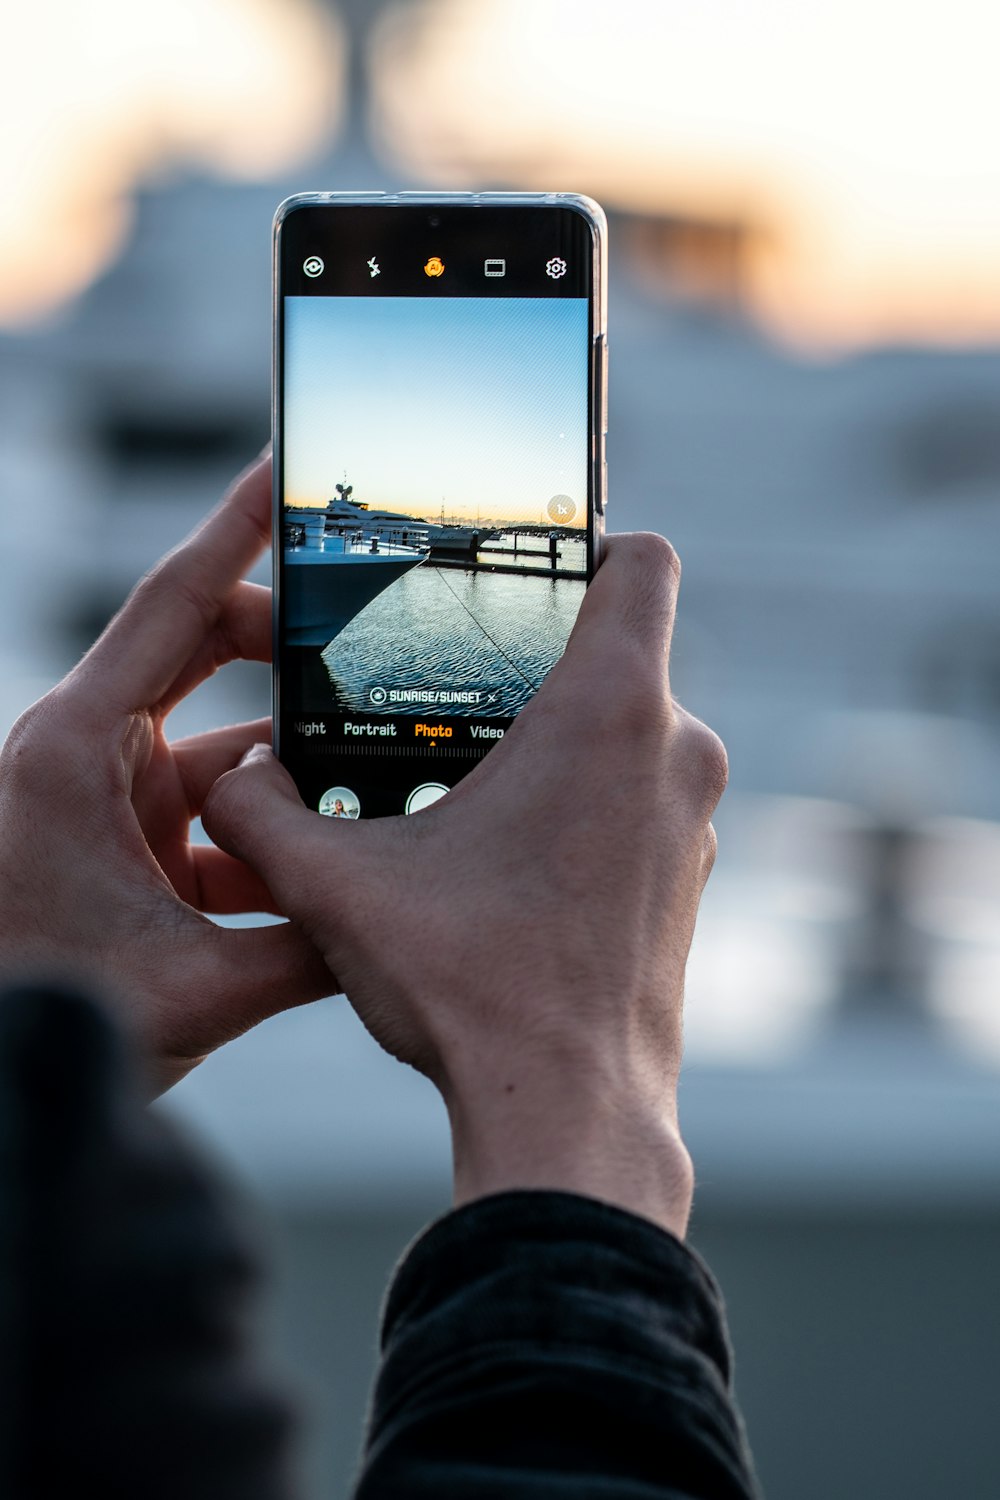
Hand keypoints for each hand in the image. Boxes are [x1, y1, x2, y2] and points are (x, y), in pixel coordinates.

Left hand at [0, 454, 330, 1092]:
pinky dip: (270, 832)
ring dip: (291, 767)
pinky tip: (325, 865)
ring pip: (225, 745)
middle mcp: (88, 753)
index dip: (237, 529)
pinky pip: (217, 813)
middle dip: (291, 647)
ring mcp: (109, 798)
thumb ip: (315, 945)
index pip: (175, 603)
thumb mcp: (201, 989)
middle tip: (370, 644)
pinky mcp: (128, 843)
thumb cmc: (45, 1011)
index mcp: (77, 748)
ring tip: (373, 781)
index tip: (289, 471)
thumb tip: (405, 914)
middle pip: (206, 653)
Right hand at [204, 535, 725, 1236]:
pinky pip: (641, 798)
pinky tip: (509, 855)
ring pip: (631, 731)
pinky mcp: (689, 876)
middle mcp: (675, 752)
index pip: (638, 559)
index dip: (582, 541)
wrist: (567, 1114)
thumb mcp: (339, 887)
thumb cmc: (471, 988)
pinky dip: (585, 802)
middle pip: (620, 648)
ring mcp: (693, 819)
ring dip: (558, 740)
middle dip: (537, 659)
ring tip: (470, 781)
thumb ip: (264, 814)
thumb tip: (229, 781)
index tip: (521, 569)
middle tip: (452, 686)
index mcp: (609, 713)